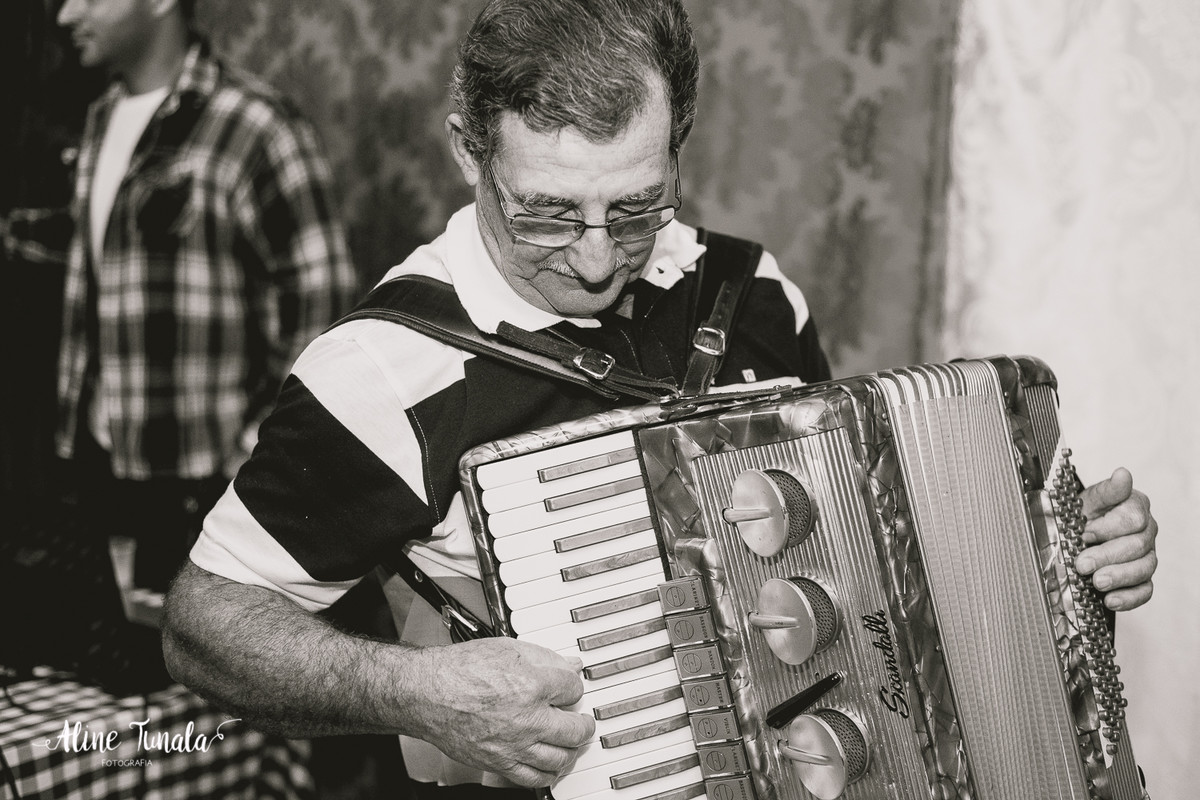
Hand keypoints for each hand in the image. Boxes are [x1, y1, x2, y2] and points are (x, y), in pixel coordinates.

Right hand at [414, 637, 595, 786]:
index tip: (569, 687)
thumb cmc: (459, 669)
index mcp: (532, 685)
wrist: (427, 693)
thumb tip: (569, 664)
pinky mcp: (499, 763)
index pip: (574, 689)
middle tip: (582, 720)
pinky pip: (534, 777)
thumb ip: (543, 658)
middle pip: (576, 729)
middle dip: (583, 723)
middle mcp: (527, 719)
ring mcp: (514, 745)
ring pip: (560, 757)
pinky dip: (548, 773)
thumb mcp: (507, 649)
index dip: (573, 686)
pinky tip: (550, 764)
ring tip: (570, 741)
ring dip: (570, 749)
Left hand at [1074, 467, 1157, 610]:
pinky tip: (1109, 600)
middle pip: (1138, 545)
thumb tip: (1123, 474)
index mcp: (1134, 506)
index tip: (1085, 532)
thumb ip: (1106, 490)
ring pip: (1144, 568)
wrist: (1074, 531)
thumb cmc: (1081, 513)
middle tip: (1082, 564)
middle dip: (1107, 556)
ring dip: (1118, 577)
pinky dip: (1128, 598)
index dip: (1107, 527)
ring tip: (1096, 582)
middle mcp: (1145, 530)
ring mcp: (1146, 555)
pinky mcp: (1141, 578)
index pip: (1133, 517)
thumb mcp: (1086, 498)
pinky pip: (1145, 591)